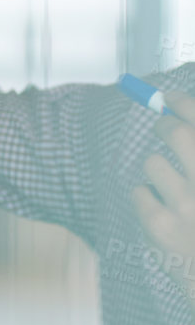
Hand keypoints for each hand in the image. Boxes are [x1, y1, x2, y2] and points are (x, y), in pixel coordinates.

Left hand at [132, 89, 194, 303]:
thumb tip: (182, 117)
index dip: (184, 104)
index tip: (171, 98)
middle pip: (174, 133)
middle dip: (165, 124)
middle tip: (163, 125)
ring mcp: (186, 204)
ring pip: (153, 162)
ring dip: (160, 169)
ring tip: (176, 189)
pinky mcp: (159, 225)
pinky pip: (139, 191)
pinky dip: (149, 198)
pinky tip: (167, 214)